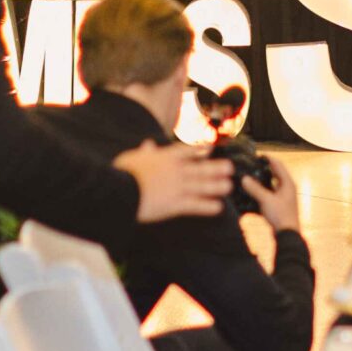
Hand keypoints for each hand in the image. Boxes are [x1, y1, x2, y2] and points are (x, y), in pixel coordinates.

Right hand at [114, 140, 233, 221]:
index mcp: (165, 158)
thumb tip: (148, 143)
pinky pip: (195, 205)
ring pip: (201, 186)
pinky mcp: (175, 204)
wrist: (122, 190)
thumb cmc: (123, 173)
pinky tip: (218, 207)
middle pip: (200, 168)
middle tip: (230, 168)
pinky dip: (207, 206)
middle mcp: (175, 171)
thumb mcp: (134, 157)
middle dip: (216, 168)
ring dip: (216, 186)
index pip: (186, 152)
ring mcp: (177, 187)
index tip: (210, 149)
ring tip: (228, 186)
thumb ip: (145, 152)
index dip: (199, 150)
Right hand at [240, 155, 301, 232]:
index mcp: (288, 183)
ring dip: (263, 180)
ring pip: (273, 184)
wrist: (288, 234)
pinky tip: (254, 193)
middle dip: (265, 169)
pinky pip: (271, 193)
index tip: (258, 155)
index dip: (268, 158)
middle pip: (276, 174)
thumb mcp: (266, 200)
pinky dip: (264, 191)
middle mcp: (288, 188)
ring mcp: (284, 197)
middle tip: (252, 165)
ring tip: (251, 177)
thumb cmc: (281, 216)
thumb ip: (255, 189)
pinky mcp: (280, 205)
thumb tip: (244, 178)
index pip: (278, 165)